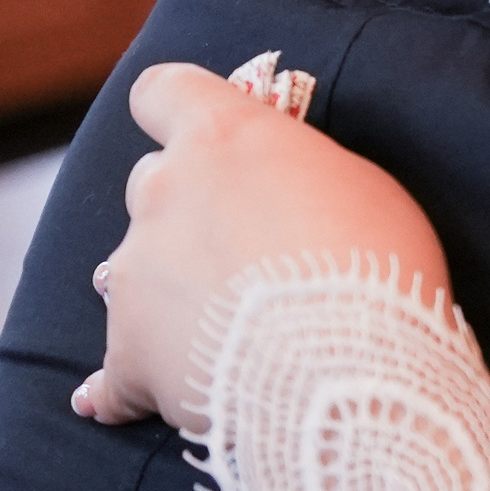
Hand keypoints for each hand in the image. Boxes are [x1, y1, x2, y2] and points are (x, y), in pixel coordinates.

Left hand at [75, 63, 447, 432]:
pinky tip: (144, 399)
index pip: (163, 91)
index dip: (175, 109)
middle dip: (189, 207)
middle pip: (152, 180)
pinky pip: (113, 372)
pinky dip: (133, 383)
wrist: (346, 370)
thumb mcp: (362, 186)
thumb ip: (300, 173)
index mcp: (222, 139)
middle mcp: (163, 193)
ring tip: (232, 333)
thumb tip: (282, 187)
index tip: (200, 131)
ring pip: (134, 270)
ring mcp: (133, 274)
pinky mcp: (127, 353)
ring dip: (173, 291)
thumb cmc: (376, 266)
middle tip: (246, 245)